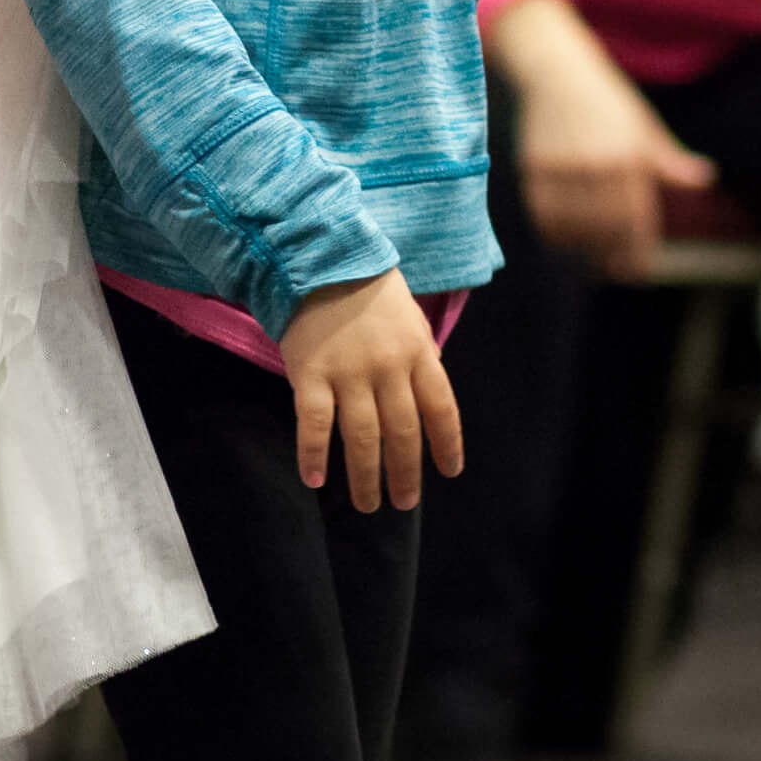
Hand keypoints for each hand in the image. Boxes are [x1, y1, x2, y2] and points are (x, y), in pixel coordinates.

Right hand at [280, 270, 462, 507]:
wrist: (318, 256)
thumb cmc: (366, 284)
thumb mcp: (408, 314)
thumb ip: (418, 351)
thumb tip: (427, 386)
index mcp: (418, 352)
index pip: (441, 409)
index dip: (447, 445)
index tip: (449, 472)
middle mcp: (389, 368)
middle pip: (403, 433)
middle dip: (405, 473)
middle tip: (404, 502)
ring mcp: (349, 373)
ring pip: (363, 437)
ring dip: (366, 477)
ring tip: (368, 504)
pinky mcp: (311, 374)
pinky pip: (315, 424)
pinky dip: (315, 454)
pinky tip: (316, 480)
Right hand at [490, 0, 715, 275]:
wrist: (556, 72)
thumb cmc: (607, 100)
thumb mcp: (643, 126)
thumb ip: (670, 160)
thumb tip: (704, 179)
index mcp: (629, 156)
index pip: (636, 218)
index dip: (637, 250)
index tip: (638, 271)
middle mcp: (597, 165)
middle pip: (606, 228)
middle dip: (612, 255)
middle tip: (616, 272)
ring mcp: (563, 168)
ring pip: (574, 227)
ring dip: (583, 249)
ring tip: (591, 261)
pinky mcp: (535, 168)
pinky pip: (546, 215)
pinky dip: (555, 234)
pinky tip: (564, 239)